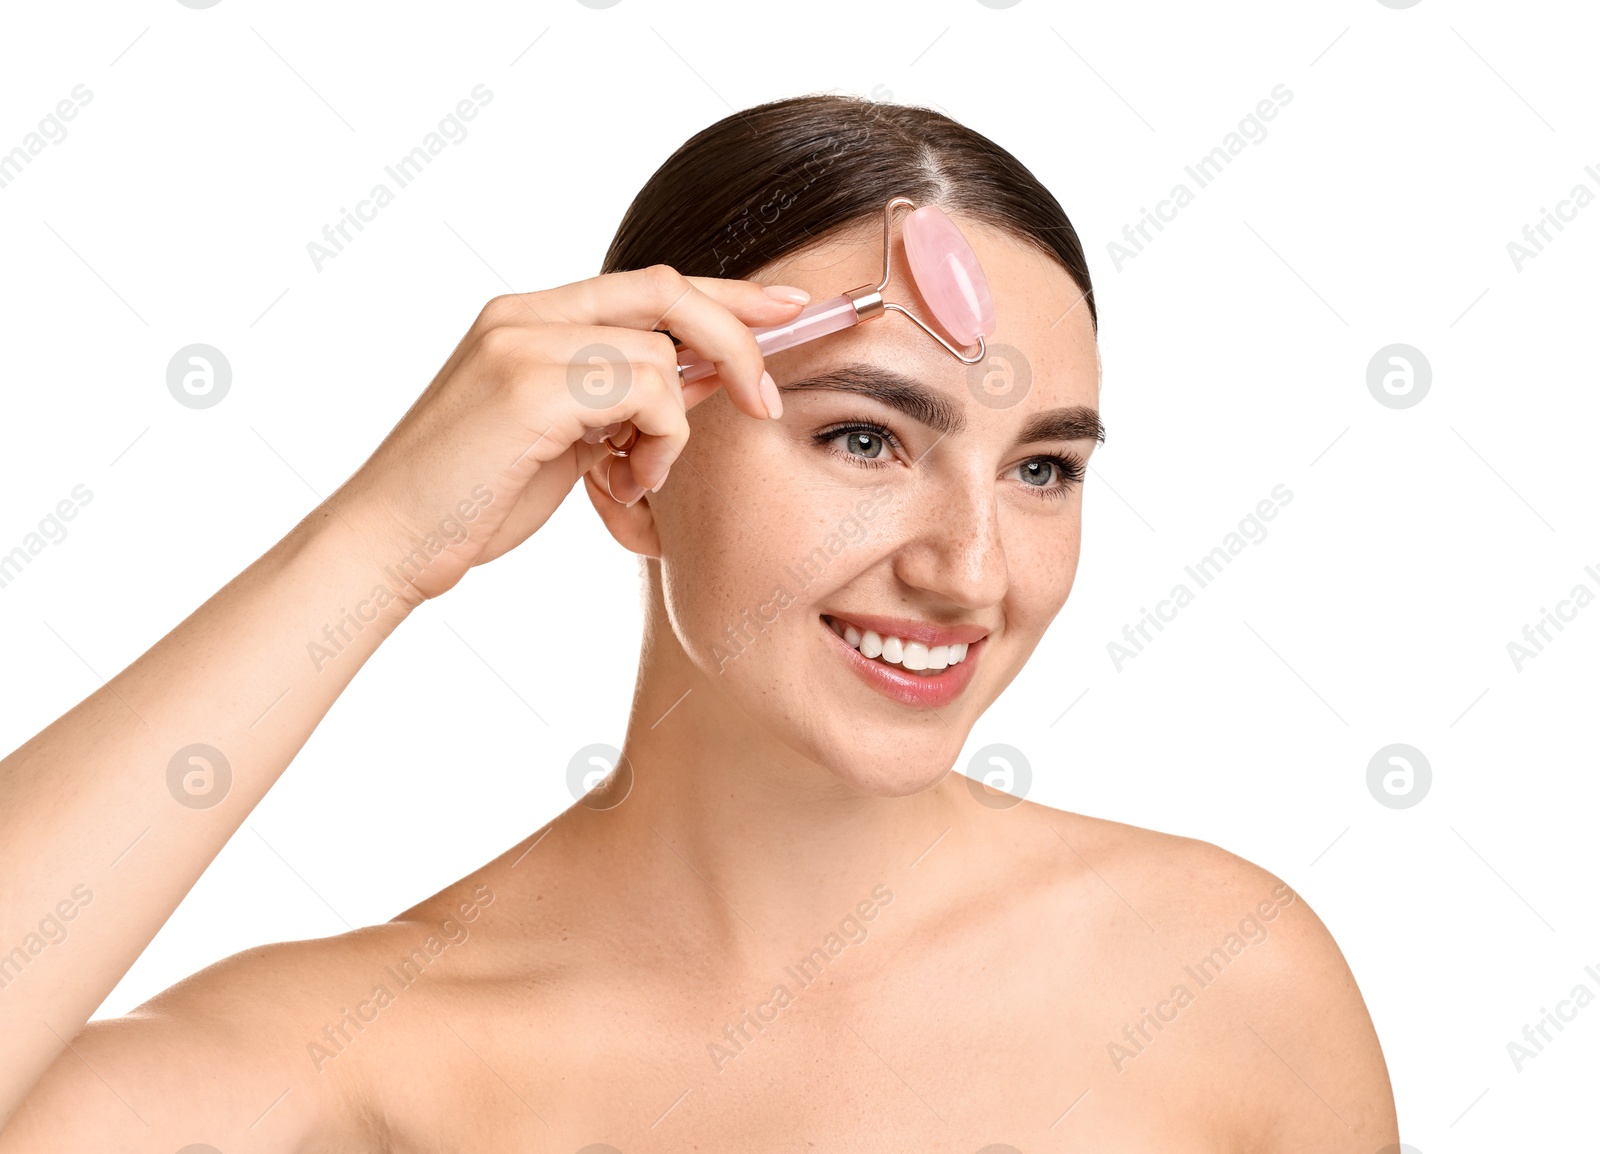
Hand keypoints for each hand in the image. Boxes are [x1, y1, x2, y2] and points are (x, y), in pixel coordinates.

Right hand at [331, 265, 806, 604]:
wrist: (388, 541)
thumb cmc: (471, 501)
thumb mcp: (563, 440)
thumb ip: (619, 400)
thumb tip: (703, 378)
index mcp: (528, 318)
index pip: (648, 285)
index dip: (723, 296)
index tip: (786, 309)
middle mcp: (524, 314)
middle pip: (667, 290)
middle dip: (737, 334)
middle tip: (771, 396)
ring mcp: (524, 341)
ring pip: (660, 354)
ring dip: (674, 427)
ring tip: (636, 477)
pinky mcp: (529, 381)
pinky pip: (646, 389)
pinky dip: (661, 442)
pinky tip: (624, 483)